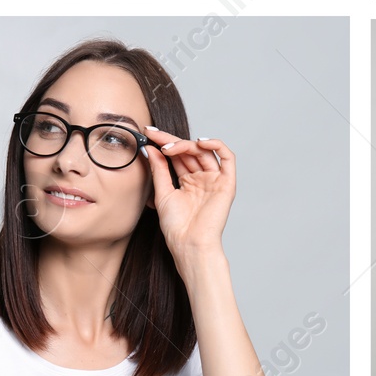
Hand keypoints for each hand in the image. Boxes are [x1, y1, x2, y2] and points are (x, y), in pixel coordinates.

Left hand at [143, 127, 235, 261]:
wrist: (189, 243)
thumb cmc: (176, 225)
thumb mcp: (162, 192)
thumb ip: (159, 169)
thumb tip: (150, 148)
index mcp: (188, 181)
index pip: (177, 155)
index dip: (163, 142)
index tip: (147, 133)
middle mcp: (202, 178)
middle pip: (189, 151)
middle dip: (171, 140)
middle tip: (154, 135)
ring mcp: (215, 179)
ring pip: (204, 152)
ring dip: (186, 145)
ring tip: (168, 147)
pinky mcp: (227, 183)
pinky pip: (227, 158)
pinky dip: (216, 146)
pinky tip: (200, 142)